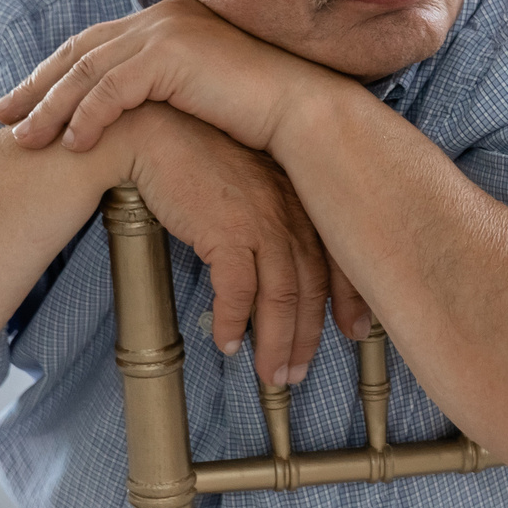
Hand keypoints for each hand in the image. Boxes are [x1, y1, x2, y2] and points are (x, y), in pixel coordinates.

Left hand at [0, 0, 330, 155]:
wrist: (300, 111)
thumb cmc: (258, 114)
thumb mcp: (201, 94)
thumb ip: (166, 90)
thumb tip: (135, 113)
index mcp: (169, 20)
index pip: (96, 43)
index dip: (55, 73)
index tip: (25, 102)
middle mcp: (162, 17)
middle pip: (81, 51)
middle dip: (37, 86)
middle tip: (3, 116)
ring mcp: (166, 32)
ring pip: (87, 71)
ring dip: (50, 107)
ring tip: (26, 140)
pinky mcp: (170, 55)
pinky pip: (111, 89)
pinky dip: (86, 116)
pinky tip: (72, 144)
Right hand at [113, 104, 370, 384]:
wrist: (153, 132)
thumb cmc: (196, 161)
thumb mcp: (248, 189)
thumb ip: (270, 221)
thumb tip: (275, 269)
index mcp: (300, 200)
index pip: (338, 257)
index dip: (349, 299)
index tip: (355, 331)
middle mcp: (289, 211)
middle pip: (311, 287)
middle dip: (307, 337)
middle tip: (297, 374)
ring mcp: (261, 220)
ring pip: (281, 297)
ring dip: (276, 343)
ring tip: (269, 375)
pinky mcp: (226, 229)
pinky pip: (238, 290)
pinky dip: (234, 322)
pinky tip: (227, 344)